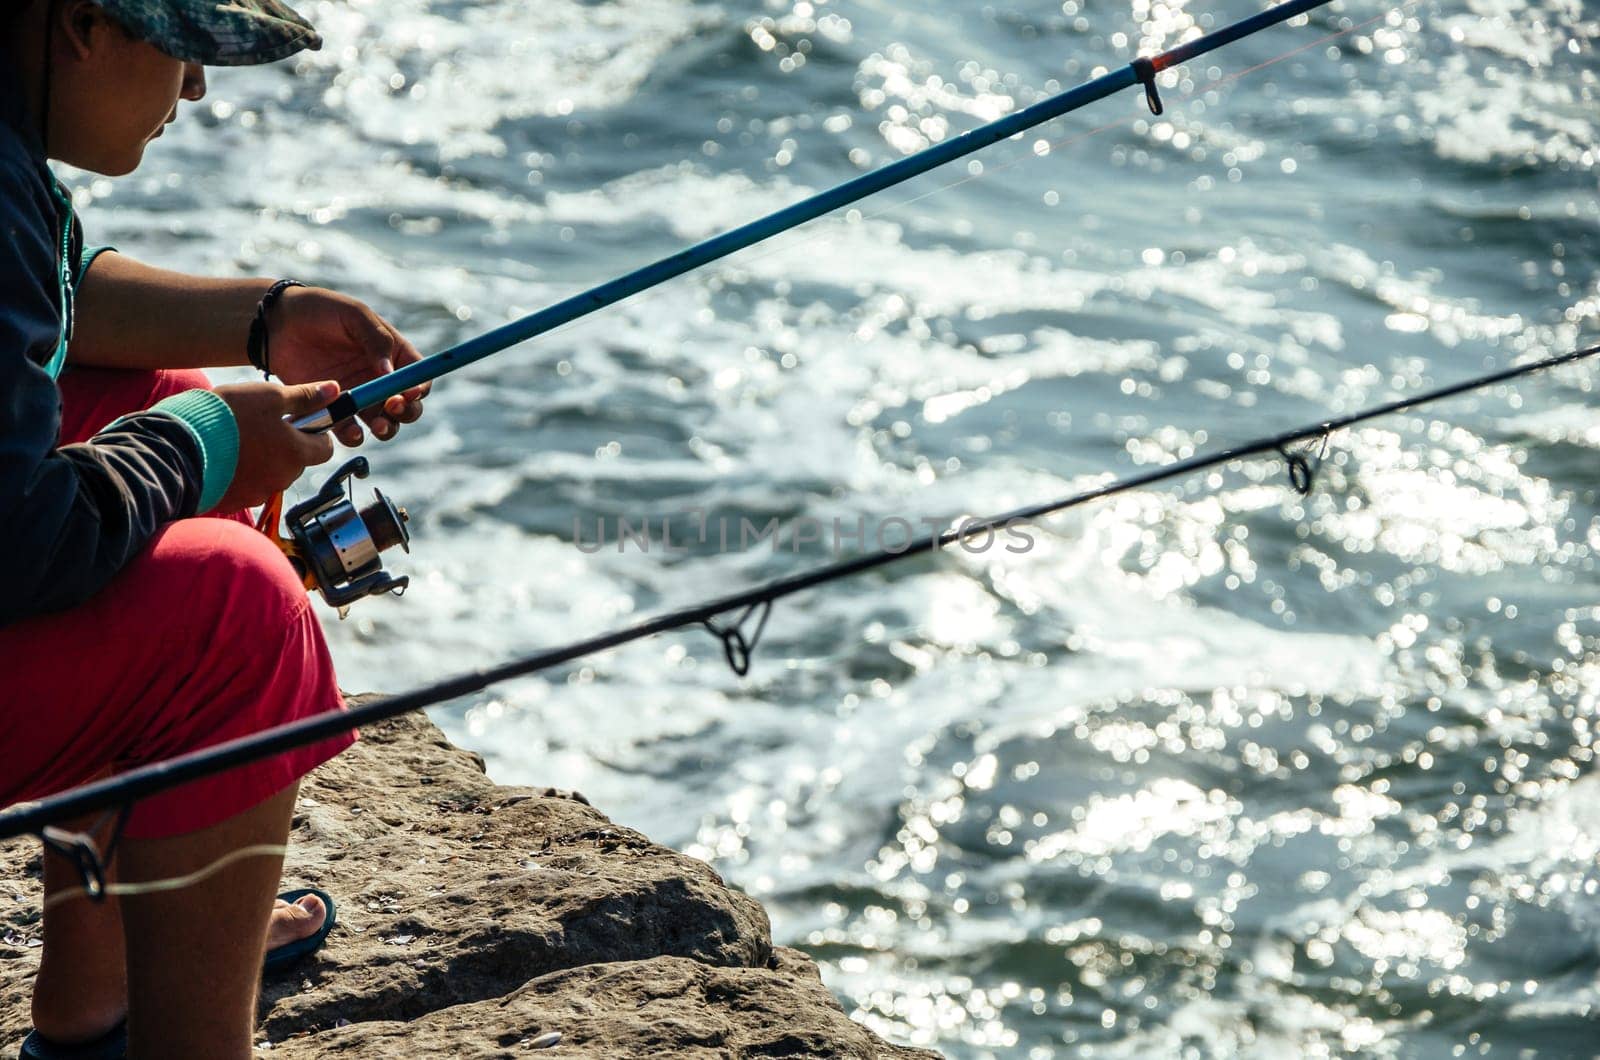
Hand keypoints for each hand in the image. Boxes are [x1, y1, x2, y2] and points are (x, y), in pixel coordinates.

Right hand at [212, 381, 338, 511]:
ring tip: (235, 441)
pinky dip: (240, 474)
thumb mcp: (268, 397)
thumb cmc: (225, 417)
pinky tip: (222, 458)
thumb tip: (334, 390)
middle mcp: (282, 479)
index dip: (315, 433)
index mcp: (296, 454)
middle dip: (284, 446)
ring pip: (270, 475)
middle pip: (296, 462)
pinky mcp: (233, 502)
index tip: (297, 421)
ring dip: (261, 461)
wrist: (177, 447)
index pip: (325, 449)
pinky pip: (245, 487)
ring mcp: (257, 494)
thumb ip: (303, 397)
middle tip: (258, 427)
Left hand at [262, 286, 428, 446]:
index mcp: (393, 354)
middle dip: (406, 412)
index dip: (419, 388)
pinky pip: (349, 429)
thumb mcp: (354, 315)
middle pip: (406, 406)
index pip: (418, 377)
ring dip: (387, 429)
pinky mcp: (333, 410)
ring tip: (378, 426)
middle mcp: (380, 379)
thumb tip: (389, 372)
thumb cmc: (320, 310)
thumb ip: (376, 340)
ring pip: (383, 423)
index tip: (409, 392)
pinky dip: (353, 435)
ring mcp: (358, 397)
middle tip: (392, 408)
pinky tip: (351, 430)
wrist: (277, 324)